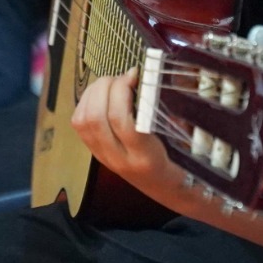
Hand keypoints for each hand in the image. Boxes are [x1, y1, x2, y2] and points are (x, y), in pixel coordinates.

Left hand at [71, 70, 184, 191]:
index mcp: (145, 158)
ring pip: (83, 120)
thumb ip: (164, 112)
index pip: (122, 121)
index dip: (123, 90)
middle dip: (105, 87)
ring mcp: (104, 157)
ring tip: (112, 82)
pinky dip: (85, 102)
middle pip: (96, 118)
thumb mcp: (183, 140)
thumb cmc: (181, 162)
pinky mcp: (95, 152)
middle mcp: (119, 159)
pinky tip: (101, 94)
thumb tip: (144, 76)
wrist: (166, 189)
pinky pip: (79, 123)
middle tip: (122, 76)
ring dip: (93, 93)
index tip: (136, 73)